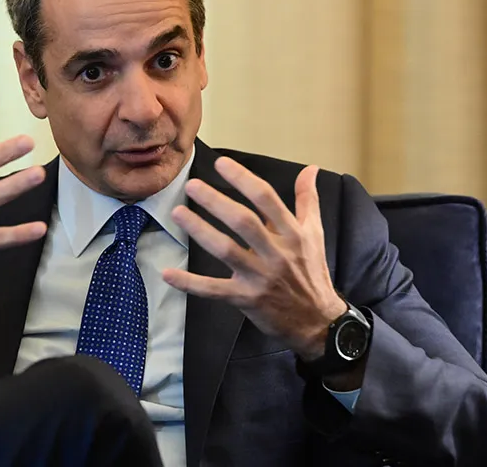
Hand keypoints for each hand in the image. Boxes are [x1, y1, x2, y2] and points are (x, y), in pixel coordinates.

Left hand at [163, 157, 345, 359]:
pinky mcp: (246, 299)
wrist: (318, 322)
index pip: (266, 199)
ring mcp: (260, 277)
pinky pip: (214, 290)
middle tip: (192, 185)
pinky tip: (168, 274)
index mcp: (292, 233)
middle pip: (244, 222)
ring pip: (227, 251)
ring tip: (178, 213)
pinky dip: (190, 283)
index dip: (243, 179)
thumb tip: (310, 168)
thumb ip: (308, 199)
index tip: (222, 164)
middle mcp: (277, 253)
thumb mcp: (315, 234)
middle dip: (216, 201)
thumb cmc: (312, 273)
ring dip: (200, 231)